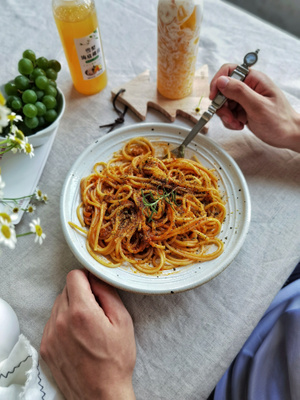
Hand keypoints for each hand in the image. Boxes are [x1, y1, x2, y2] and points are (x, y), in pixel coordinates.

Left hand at [40, 269, 135, 399]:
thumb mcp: (122, 321)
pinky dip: (63, 322)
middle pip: (66, 289)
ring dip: (71, 307)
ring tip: (86, 325)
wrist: (101, 395)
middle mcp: (61, 320)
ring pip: (58, 304)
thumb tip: (97, 278)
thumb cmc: (116, 361)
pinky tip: (77, 335)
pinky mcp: (46, 346)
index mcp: (82, 311)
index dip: (87, 277)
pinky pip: (52, 321)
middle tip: (95, 309)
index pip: (74, 276)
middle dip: (81, 293)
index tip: (94, 285)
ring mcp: (50, 334)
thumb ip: (108, 293)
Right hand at [209, 64, 299, 151]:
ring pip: (223, 103)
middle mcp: (248, 86)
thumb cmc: (279, 121)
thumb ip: (239, 92)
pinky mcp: (243, 109)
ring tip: (237, 124)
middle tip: (229, 118)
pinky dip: (230, 121)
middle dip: (222, 106)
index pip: (228, 71)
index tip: (214, 98)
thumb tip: (221, 81)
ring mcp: (245, 98)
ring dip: (226, 116)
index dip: (218, 82)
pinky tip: (240, 125)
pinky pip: (228, 113)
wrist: (287, 135)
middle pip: (223, 90)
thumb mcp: (258, 106)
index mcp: (254, 79)